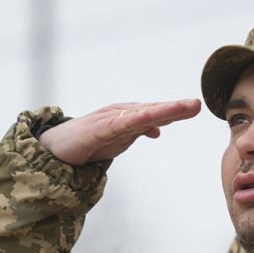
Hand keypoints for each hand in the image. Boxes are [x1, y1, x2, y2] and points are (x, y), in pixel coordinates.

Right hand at [40, 99, 201, 164]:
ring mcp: (109, 121)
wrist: (56, 147)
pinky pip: (119, 125)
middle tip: (196, 105)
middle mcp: (122, 114)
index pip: (158, 113)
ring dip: (161, 110)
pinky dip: (135, 120)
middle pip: (153, 110)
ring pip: (140, 114)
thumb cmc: (90, 139)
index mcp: (130, 118)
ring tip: (181, 108)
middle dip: (175, 108)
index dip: (177, 110)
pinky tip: (151, 119)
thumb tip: (159, 130)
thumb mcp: (121, 138)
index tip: (196, 107)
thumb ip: (139, 131)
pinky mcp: (97, 131)